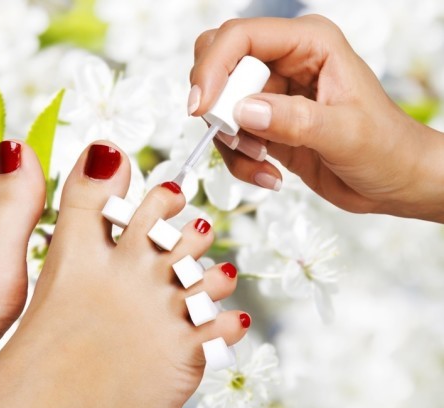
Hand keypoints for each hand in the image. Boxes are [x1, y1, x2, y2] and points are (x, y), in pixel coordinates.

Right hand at [190, 15, 443, 222]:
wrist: (394, 180)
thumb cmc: (386, 148)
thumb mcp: (345, 134)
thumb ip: (294, 120)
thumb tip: (243, 111)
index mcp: (310, 43)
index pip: (242, 37)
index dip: (213, 67)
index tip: (202, 108)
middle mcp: (286, 61)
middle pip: (218, 63)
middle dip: (217, 104)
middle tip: (233, 136)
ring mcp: (272, 92)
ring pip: (219, 105)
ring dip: (230, 141)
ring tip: (262, 161)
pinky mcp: (265, 122)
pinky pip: (230, 136)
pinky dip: (239, 159)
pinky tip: (268, 172)